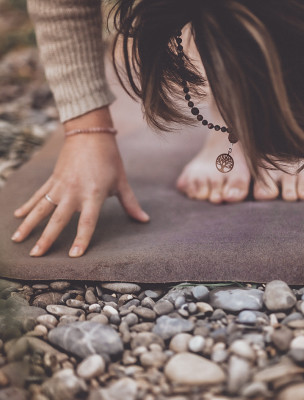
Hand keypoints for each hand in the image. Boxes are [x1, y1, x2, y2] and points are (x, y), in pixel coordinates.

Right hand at [11, 115, 148, 256]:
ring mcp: (61, 185)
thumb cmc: (109, 159)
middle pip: (59, 219)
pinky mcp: (53, 178)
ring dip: (29, 224)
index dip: (81, 239)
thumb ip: (131, 203)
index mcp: (94, 194)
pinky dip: (28, 205)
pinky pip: (38, 194)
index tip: (74, 255)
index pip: (87, 222)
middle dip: (46, 238)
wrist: (90, 133)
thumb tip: (145, 220)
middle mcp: (74, 192)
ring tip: (17, 240)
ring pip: (42, 208)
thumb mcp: (121, 182)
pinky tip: (18, 215)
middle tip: (36, 255)